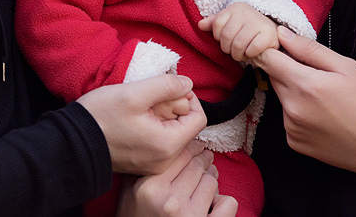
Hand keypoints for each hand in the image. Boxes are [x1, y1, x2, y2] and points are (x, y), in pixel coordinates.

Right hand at [78, 74, 206, 174]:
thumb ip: (167, 85)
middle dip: (172, 105)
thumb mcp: (134, 93)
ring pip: (172, 131)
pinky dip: (153, 124)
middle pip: (186, 125)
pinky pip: (159, 140)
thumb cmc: (100, 117)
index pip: (199, 118)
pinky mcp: (143, 162)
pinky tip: (135, 117)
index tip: (169, 87)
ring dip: (162, 113)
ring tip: (140, 106)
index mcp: (167, 145)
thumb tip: (188, 84)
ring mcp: (154, 163)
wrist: (71, 142)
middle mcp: (165, 160)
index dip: (188, 97)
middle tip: (150, 96)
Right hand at [117, 140, 238, 216]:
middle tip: (205, 158)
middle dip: (203, 160)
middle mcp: (170, 201)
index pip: (179, 154)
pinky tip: (214, 202)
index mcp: (150, 188)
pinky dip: (223, 201)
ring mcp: (189, 216)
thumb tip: (160, 146)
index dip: (190, 147)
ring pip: (211, 181)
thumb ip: (141, 170)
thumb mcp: (128, 194)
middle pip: (197, 165)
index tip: (196, 146)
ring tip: (206, 180)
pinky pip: (227, 204)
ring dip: (211, 178)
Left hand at [197, 2, 278, 61]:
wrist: (272, 28)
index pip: (216, 25)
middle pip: (226, 36)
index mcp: (234, 8)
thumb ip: (214, 23)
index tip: (226, 40)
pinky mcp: (268, 34)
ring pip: (238, 44)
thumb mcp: (230, 22)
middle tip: (234, 51)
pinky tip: (252, 53)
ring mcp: (258, 22)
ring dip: (238, 54)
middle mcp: (246, 12)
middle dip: (228, 49)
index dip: (218, 37)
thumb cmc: (246, 27)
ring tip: (242, 54)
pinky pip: (253, 49)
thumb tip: (200, 25)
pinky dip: (250, 54)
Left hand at [253, 26, 355, 207]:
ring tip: (324, 100)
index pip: (267, 59)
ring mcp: (291, 128)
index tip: (285, 49)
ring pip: (282, 98)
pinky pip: (289, 119)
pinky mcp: (294, 142)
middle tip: (317, 76)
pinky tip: (323, 117)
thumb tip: (281, 34)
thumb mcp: (346, 67)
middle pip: (274, 78)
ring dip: (294, 93)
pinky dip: (299, 114)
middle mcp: (292, 108)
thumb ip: (309, 49)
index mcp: (304, 85)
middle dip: (288, 71)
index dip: (273, 49)